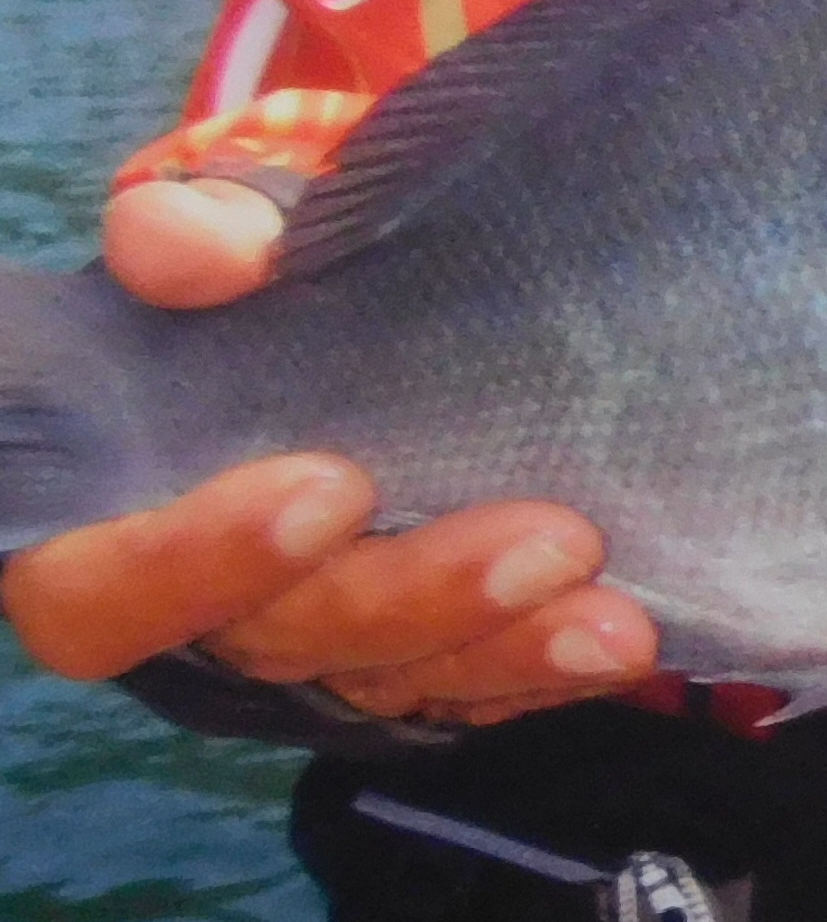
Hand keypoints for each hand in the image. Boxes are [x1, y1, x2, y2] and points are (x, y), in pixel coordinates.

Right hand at [0, 179, 656, 723]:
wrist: (367, 304)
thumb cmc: (263, 278)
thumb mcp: (227, 234)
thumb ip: (197, 235)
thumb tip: (200, 252)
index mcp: (114, 523)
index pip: (104, 592)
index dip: (199, 561)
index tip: (330, 486)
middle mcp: (213, 609)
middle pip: (287, 643)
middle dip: (418, 599)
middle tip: (546, 540)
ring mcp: (320, 646)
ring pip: (398, 680)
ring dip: (510, 650)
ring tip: (614, 620)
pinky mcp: (418, 661)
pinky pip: (477, 688)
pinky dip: (548, 668)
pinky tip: (627, 638)